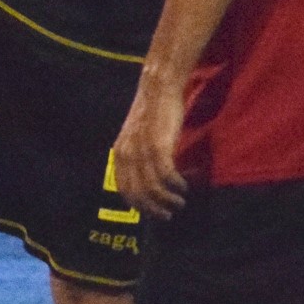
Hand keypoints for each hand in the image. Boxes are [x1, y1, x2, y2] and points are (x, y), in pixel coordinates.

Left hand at [111, 75, 189, 219]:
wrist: (158, 89)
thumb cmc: (152, 113)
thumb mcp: (137, 137)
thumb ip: (138, 157)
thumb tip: (149, 180)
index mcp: (119, 154)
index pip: (125, 190)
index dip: (139, 206)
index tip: (153, 213)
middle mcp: (127, 154)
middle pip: (138, 194)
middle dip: (153, 209)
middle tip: (168, 215)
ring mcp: (142, 151)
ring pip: (153, 188)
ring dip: (167, 200)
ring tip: (179, 203)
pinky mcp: (159, 146)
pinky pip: (167, 175)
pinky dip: (176, 185)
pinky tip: (183, 187)